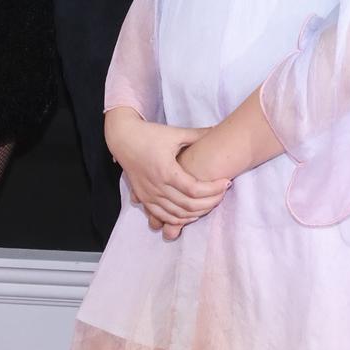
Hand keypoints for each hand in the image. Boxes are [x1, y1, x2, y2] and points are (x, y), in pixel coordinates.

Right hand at [105, 108, 229, 234]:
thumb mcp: (175, 133)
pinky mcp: (144, 198)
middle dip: (211, 202)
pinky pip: (164, 216)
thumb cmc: (150, 134)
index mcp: (166, 170)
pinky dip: (180, 219)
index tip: (226, 183)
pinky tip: (192, 212)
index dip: (214, 189)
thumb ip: (197, 135)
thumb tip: (217, 130)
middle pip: (189, 205)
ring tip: (211, 202)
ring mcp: (149, 195)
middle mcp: (157, 186)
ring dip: (198, 213)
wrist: (123, 139)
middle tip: (223, 193)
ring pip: (178, 214)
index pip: (195, 189)